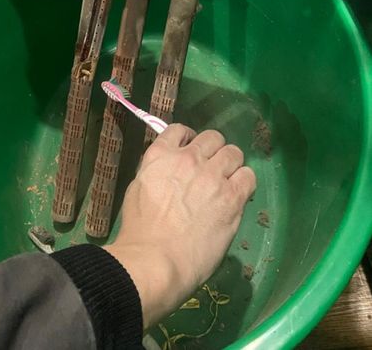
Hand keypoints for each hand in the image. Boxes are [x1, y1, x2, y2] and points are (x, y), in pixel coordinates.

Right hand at [104, 125, 255, 328]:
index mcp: (160, 155)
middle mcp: (188, 158)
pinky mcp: (232, 196)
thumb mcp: (139, 189)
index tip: (192, 152)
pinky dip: (244, 182)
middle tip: (212, 170)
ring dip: (231, 165)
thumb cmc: (139, 231)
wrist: (156, 258)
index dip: (189, 139)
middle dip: (213, 151)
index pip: (179, 129)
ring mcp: (212, 175)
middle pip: (212, 137)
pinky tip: (238, 195)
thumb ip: (158, 173)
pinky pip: (248, 176)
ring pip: (234, 152)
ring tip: (228, 182)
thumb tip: (171, 174)